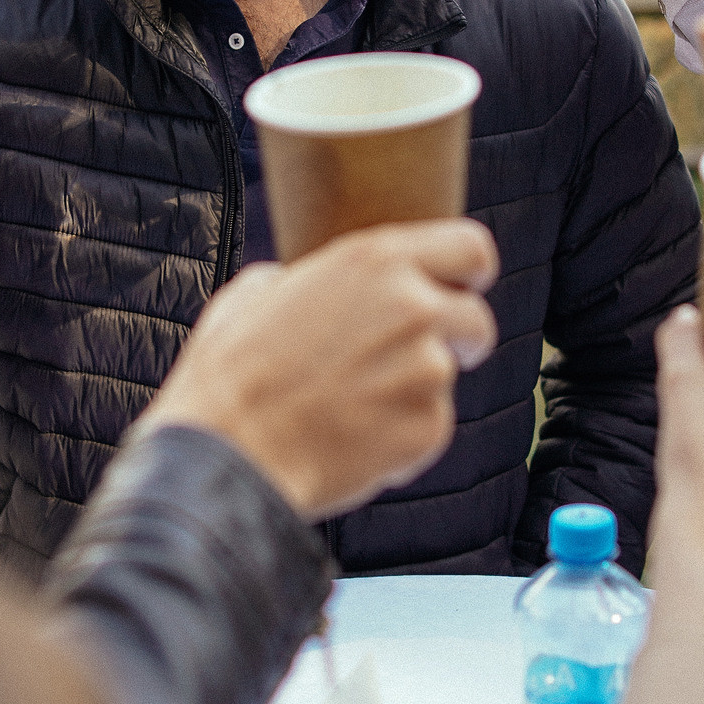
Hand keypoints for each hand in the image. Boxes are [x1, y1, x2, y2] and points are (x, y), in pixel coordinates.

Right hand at [139, 219, 500, 519]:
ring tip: (349, 410)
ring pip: (445, 379)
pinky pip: (429, 427)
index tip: (464, 290)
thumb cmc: (230, 378)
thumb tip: (299, 282)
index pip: (471, 248)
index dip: (471, 273)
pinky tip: (350, 442)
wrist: (227, 455)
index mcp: (374, 260)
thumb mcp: (254, 294)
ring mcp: (427, 369)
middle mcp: (412, 307)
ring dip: (412, 393)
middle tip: (409, 364)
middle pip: (476, 320)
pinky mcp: (429, 428)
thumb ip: (302, 278)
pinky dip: (400, 439)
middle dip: (454, 343)